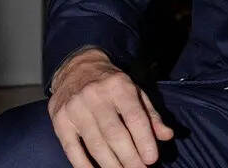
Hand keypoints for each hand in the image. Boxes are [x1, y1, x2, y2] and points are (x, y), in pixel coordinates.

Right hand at [48, 48, 173, 167]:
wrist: (77, 68)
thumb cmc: (111, 84)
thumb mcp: (135, 92)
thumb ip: (151, 115)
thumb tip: (167, 135)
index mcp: (119, 87)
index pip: (135, 118)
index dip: (144, 141)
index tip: (151, 159)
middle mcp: (96, 96)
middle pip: (115, 134)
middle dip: (129, 157)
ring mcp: (75, 108)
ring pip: (95, 144)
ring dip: (110, 164)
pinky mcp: (60, 120)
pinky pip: (71, 148)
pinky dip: (83, 164)